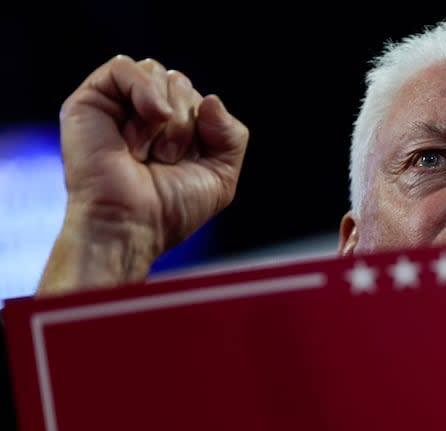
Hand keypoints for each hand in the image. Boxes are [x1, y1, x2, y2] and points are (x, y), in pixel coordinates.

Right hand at [38, 55, 248, 294]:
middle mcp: (143, 114)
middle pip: (181, 83)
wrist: (131, 225)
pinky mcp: (90, 101)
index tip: (189, 164)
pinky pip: (124, 66)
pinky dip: (144, 89)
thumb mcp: (221, 176)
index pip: (202, 101)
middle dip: (186, 124)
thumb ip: (232, 136)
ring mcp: (116, 106)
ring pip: (158, 73)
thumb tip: (210, 99)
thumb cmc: (170, 209)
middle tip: (166, 160)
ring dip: (167, 117)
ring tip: (149, 152)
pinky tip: (151, 116)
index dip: (206, 129)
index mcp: (172, 129)